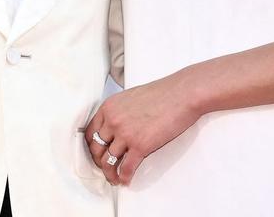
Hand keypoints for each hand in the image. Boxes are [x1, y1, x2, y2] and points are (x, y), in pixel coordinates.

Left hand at [84, 73, 198, 185]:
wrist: (182, 94)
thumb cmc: (163, 93)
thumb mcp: (131, 97)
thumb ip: (120, 111)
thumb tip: (118, 126)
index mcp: (109, 107)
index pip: (91, 132)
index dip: (92, 146)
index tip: (97, 154)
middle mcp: (113, 120)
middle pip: (96, 149)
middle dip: (99, 161)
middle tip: (105, 168)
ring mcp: (126, 134)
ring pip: (108, 161)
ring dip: (110, 173)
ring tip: (115, 178)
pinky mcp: (140, 146)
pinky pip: (126, 168)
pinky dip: (124, 177)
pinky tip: (126, 180)